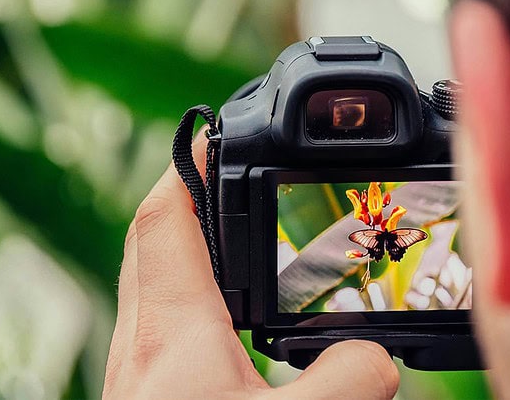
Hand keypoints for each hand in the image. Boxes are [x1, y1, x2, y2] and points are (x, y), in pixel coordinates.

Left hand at [103, 131, 398, 398]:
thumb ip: (347, 379)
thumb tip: (376, 356)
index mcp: (173, 330)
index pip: (165, 217)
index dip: (188, 166)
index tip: (215, 135)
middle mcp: (141, 341)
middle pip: (149, 240)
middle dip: (185, 198)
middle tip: (222, 179)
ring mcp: (133, 369)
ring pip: (148, 283)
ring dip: (183, 250)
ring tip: (229, 243)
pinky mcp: (143, 395)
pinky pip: (155, 324)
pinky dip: (186, 300)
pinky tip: (220, 326)